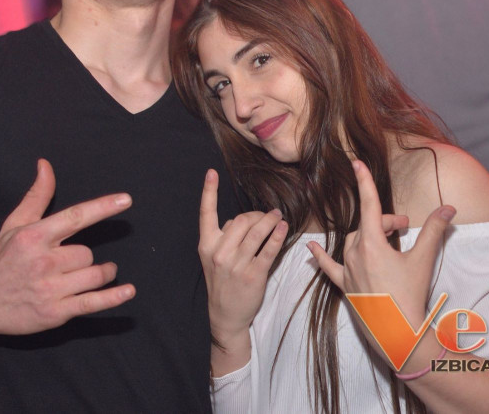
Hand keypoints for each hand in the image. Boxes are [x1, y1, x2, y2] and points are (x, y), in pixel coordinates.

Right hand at [0, 159, 134, 335]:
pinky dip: (113, 297)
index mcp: (33, 236)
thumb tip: (46, 164)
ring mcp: (49, 290)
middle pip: (86, 253)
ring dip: (101, 274)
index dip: (102, 207)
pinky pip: (92, 302)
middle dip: (82, 257)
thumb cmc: (1, 260)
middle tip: (64, 263)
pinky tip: (128, 291)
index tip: (126, 200)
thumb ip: (37, 196)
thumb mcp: (15, 224)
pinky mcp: (55, 313)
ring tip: (95, 274)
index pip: (75, 217)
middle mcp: (42, 262)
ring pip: (94, 275)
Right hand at [198, 169, 287, 341]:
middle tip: (265, 216)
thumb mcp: (214, 259)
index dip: (208, 191)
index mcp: (207, 246)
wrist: (225, 316)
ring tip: (278, 216)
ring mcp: (236, 265)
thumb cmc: (222, 283)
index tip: (211, 173)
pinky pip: (268, 250)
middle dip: (255, 215)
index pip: (206, 214)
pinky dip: (277, 235)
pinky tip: (283, 227)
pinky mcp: (254, 275)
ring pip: (256, 232)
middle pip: (240, 220)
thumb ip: (224, 238)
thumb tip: (244, 220)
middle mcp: (219, 253)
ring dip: (269, 220)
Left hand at [307, 160, 453, 326]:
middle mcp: (355, 254)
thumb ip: (435, 230)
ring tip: (388, 242)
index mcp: (372, 245)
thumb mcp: (423, 260)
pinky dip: (320, 257)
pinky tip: (310, 249)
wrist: (399, 332)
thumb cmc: (411, 296)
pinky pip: (329, 268)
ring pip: (354, 242)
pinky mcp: (345, 286)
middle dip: (385, 221)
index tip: (355, 162)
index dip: (364, 182)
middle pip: (367, 225)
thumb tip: (448, 208)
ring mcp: (348, 271)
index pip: (368, 205)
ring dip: (369, 235)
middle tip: (404, 227)